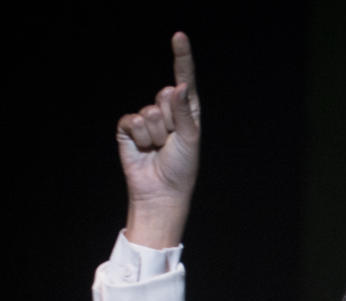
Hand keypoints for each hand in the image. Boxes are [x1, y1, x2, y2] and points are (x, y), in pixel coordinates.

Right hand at [117, 32, 199, 248]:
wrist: (162, 191)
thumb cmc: (182, 167)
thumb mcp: (190, 138)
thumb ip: (183, 111)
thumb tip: (178, 85)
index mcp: (187, 111)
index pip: (184, 80)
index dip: (181, 58)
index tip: (179, 36)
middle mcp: (167, 112)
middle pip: (165, 96)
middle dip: (169, 120)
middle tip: (171, 142)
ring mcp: (146, 119)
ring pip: (149, 111)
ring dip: (155, 134)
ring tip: (158, 149)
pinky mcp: (128, 129)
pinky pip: (131, 120)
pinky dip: (139, 137)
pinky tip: (143, 148)